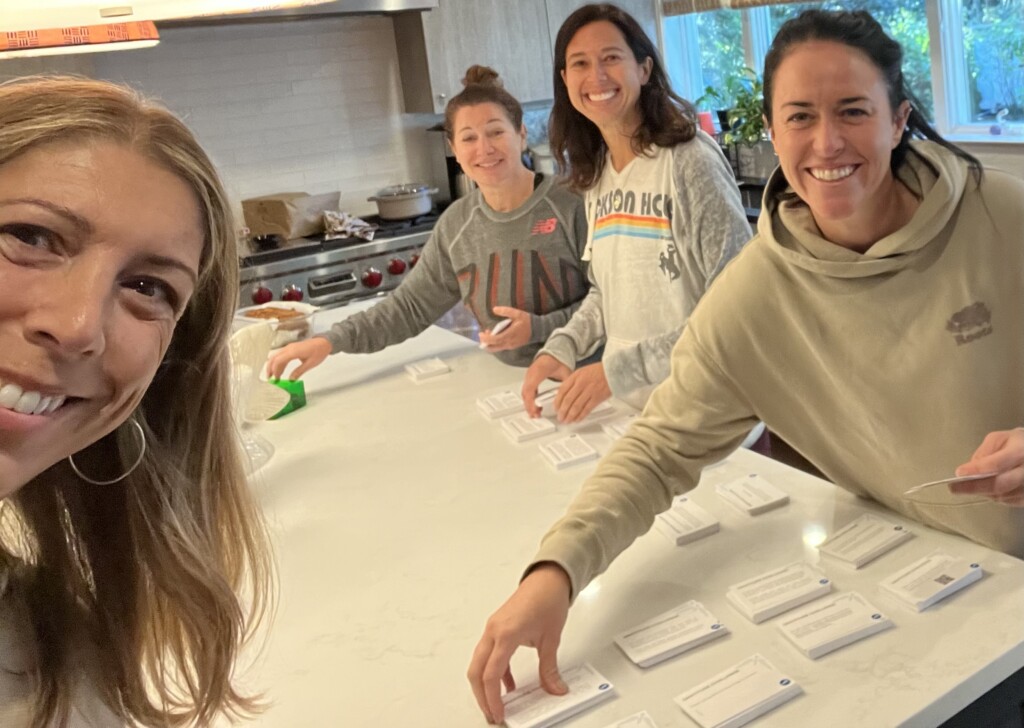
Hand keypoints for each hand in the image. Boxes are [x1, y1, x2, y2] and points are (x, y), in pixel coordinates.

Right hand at [265, 336, 331, 379]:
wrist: (324, 342)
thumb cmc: (319, 351)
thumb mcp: (310, 364)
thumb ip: (299, 371)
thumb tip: (291, 380)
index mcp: (293, 351)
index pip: (279, 360)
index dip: (275, 370)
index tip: (275, 379)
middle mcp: (289, 348)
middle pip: (274, 358)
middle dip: (270, 368)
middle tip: (270, 378)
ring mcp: (289, 347)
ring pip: (276, 356)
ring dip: (273, 366)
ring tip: (274, 376)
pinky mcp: (291, 348)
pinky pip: (281, 355)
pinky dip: (278, 363)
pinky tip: (280, 370)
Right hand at [467, 563, 570, 723]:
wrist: (547, 578)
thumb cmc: (547, 599)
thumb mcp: (551, 638)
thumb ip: (550, 668)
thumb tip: (555, 689)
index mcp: (506, 634)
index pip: (492, 674)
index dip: (493, 698)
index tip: (498, 713)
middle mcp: (494, 631)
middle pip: (476, 671)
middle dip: (482, 696)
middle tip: (493, 715)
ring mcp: (493, 629)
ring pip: (478, 663)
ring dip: (484, 685)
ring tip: (496, 704)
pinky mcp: (496, 628)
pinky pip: (488, 655)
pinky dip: (494, 672)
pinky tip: (507, 684)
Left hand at [479, 306, 531, 351]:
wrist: (538, 329)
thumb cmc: (527, 321)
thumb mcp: (517, 313)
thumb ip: (505, 311)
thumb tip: (494, 309)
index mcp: (509, 335)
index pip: (494, 340)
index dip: (486, 338)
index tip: (480, 333)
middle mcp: (509, 343)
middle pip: (493, 348)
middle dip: (485, 343)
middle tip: (481, 335)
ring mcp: (510, 346)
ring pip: (496, 348)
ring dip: (490, 342)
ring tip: (489, 332)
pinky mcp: (512, 346)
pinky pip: (500, 346)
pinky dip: (495, 342)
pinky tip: (495, 334)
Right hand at [522, 355, 570, 417]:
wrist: (552, 353)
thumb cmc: (557, 360)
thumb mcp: (565, 372)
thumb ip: (566, 384)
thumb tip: (569, 396)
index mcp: (539, 371)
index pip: (530, 389)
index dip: (531, 402)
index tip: (535, 411)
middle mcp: (531, 374)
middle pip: (525, 393)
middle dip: (529, 406)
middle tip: (536, 416)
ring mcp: (528, 376)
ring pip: (524, 393)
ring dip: (528, 404)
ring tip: (536, 413)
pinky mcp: (529, 378)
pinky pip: (526, 390)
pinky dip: (529, 399)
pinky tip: (535, 405)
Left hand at [553, 362, 610, 422]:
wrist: (613, 370)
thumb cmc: (598, 371)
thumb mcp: (581, 372)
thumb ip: (572, 382)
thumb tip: (563, 394)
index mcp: (575, 376)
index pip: (562, 391)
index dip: (557, 401)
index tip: (556, 408)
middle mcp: (581, 384)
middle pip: (568, 400)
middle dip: (562, 411)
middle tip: (560, 417)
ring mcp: (589, 391)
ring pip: (576, 406)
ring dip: (570, 416)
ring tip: (567, 420)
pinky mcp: (597, 398)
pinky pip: (586, 409)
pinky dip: (580, 416)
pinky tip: (577, 419)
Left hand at [952, 427, 1023, 505]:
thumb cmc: (1018, 444)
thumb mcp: (1000, 439)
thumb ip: (984, 452)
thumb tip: (971, 468)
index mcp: (1020, 452)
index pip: (996, 464)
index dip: (977, 470)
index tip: (959, 473)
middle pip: (1000, 485)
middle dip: (974, 487)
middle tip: (954, 488)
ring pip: (1002, 496)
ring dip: (983, 492)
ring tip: (970, 485)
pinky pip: (1008, 501)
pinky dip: (994, 496)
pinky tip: (989, 488)